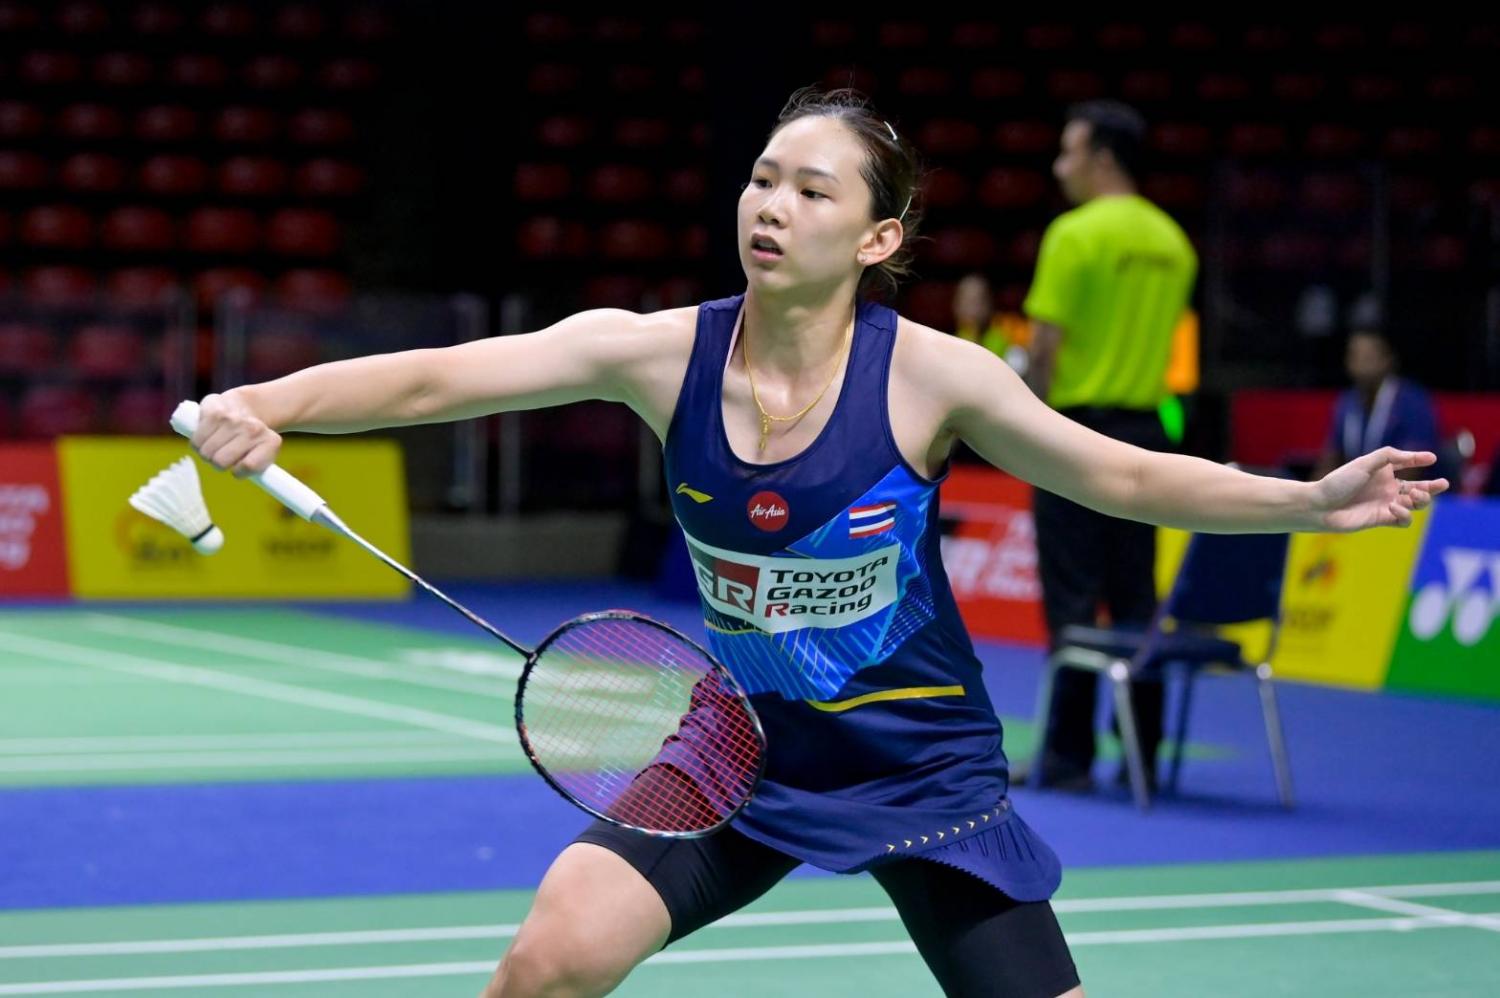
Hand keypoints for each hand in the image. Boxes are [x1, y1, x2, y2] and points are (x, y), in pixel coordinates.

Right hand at [192, 391, 282, 476]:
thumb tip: (238, 472)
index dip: (238, 472)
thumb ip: (255, 468)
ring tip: (216, 445)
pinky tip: (207, 436)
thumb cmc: (250, 440)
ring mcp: (233, 420)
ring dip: (207, 453)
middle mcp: (254, 429)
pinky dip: (198, 442)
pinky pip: (197, 440)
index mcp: (271, 442)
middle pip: (221, 462)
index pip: (249, 466)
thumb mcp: (262, 455)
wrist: (243, 406)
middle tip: (223, 454)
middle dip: (218, 463)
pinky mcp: (214, 412)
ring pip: (206, 452)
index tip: (237, 467)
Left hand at [1312, 447, 1448, 531]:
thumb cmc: (1338, 482)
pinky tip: (1394, 506)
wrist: (1320, 506)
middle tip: (1441, 484)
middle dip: (1433, 487)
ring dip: (1420, 500)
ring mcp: (1385, 505)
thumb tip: (1416, 456)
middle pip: (1418, 489)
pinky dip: (1405, 514)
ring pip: (1415, 505)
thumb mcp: (1365, 463)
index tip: (1431, 458)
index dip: (1419, 459)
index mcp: (1382, 472)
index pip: (1407, 464)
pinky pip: (1404, 520)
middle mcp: (1386, 488)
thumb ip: (1389, 456)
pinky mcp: (1382, 520)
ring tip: (1412, 495)